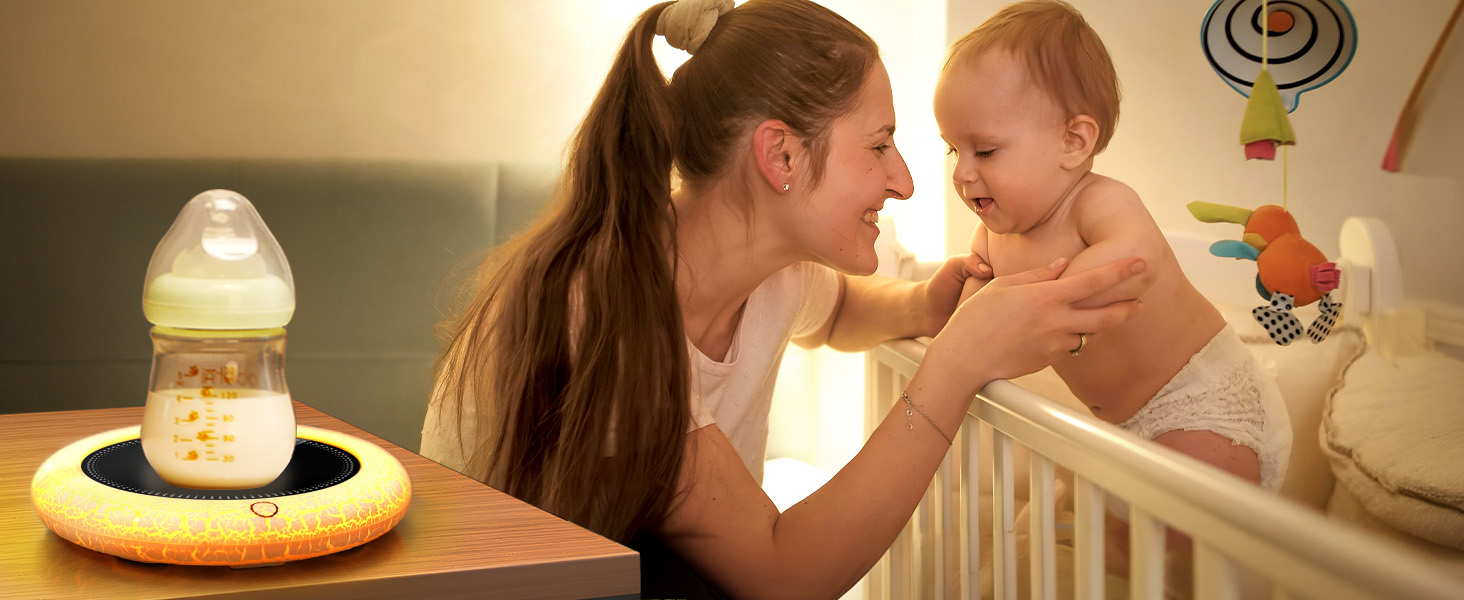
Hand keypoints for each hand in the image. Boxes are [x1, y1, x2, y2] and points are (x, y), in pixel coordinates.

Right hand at [920, 256, 1145, 398]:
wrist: (964, 358)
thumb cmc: (976, 317)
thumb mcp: (1004, 285)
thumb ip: (1038, 275)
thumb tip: (1063, 264)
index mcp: (1046, 297)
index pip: (1094, 281)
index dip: (1120, 270)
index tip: (1140, 262)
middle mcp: (1056, 321)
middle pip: (1106, 315)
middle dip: (1127, 307)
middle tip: (1139, 301)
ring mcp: (1054, 344)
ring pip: (1086, 333)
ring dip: (1089, 325)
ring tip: (1084, 316)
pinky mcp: (1049, 360)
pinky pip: (1066, 346)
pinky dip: (1065, 338)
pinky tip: (1048, 333)